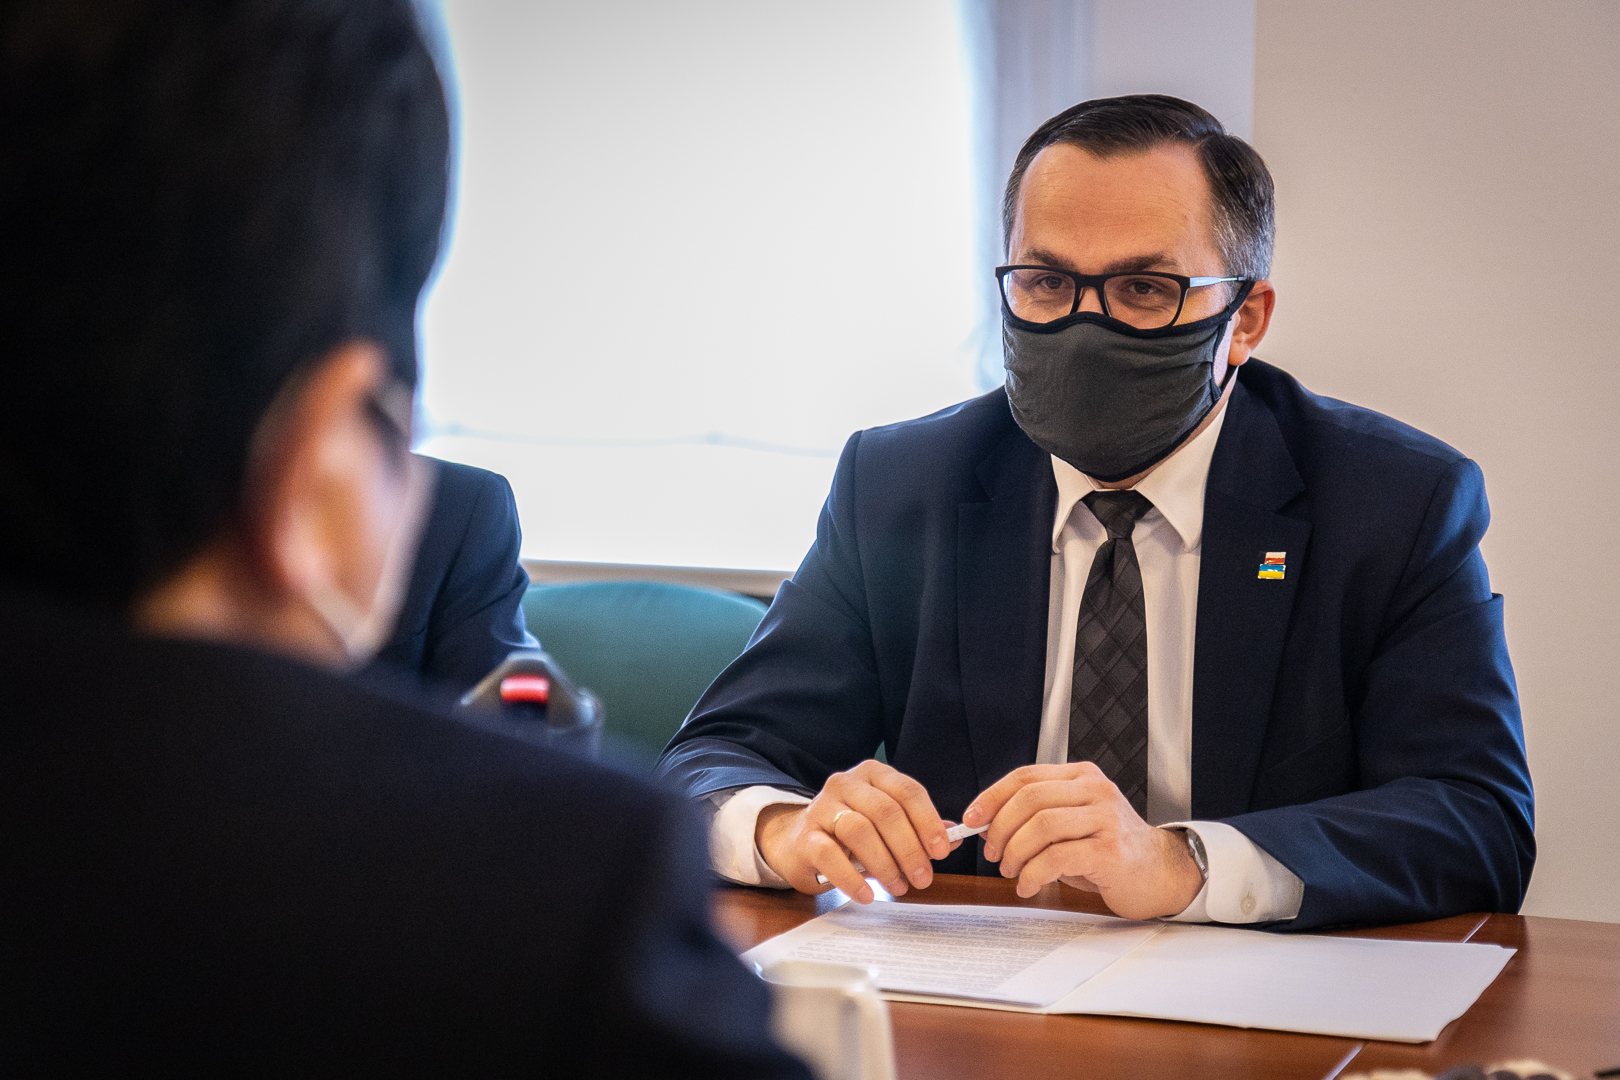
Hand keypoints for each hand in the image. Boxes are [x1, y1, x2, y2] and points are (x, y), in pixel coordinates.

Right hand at [755, 760, 959, 903]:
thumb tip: (954, 838)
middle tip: (923, 878)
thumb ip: (918, 829)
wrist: (798, 842)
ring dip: (885, 863)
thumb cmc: (850, 833)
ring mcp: (822, 808)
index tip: (941, 851)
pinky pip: (830, 855)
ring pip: (859, 830)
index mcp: (873, 774)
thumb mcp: (886, 825)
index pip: (907, 791)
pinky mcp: (805, 837)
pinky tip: (867, 895)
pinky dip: (852, 878)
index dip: (928, 821)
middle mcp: (846, 783)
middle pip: (886, 812)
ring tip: (898, 887)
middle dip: (910, 848)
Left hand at [962, 762, 1203, 919]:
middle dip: (1001, 829)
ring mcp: (1106, 818)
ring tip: (1011, 871)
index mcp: (1081, 776)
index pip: (1025, 777)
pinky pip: (1057, 857)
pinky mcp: (1110, 850)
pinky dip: (1033, 874)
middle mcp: (1095, 790)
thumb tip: (984, 824)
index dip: (992, 797)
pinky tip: (1029, 886)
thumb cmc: (1108, 850)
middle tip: (993, 855)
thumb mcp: (1070, 824)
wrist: (1159, 873)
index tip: (972, 819)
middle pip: (1029, 799)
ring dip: (1015, 853)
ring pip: (1041, 826)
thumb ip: (1033, 818)